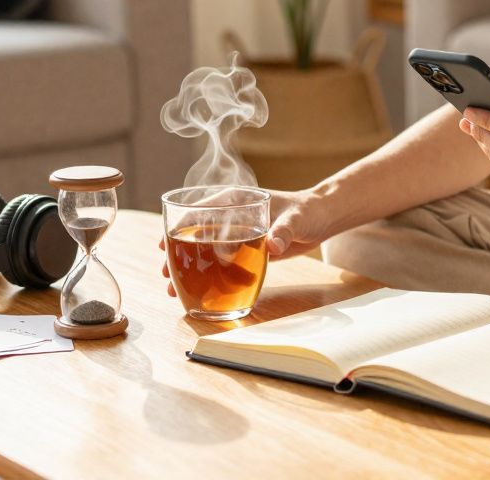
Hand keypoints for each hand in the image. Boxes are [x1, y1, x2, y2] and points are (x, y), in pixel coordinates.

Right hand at [158, 188, 339, 295]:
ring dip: (188, 267)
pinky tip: (197, 290)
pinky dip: (209, 274)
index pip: (200, 211)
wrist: (323, 219)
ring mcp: (237, 231)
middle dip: (178, 253)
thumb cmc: (308, 211)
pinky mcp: (245, 247)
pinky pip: (221, 261)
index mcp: (237, 199)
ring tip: (172, 287)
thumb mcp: (296, 220)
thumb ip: (283, 231)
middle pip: (195, 233)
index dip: (180, 227)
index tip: (165, 243)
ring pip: (204, 249)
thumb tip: (273, 246)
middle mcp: (231, 214)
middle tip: (165, 273)